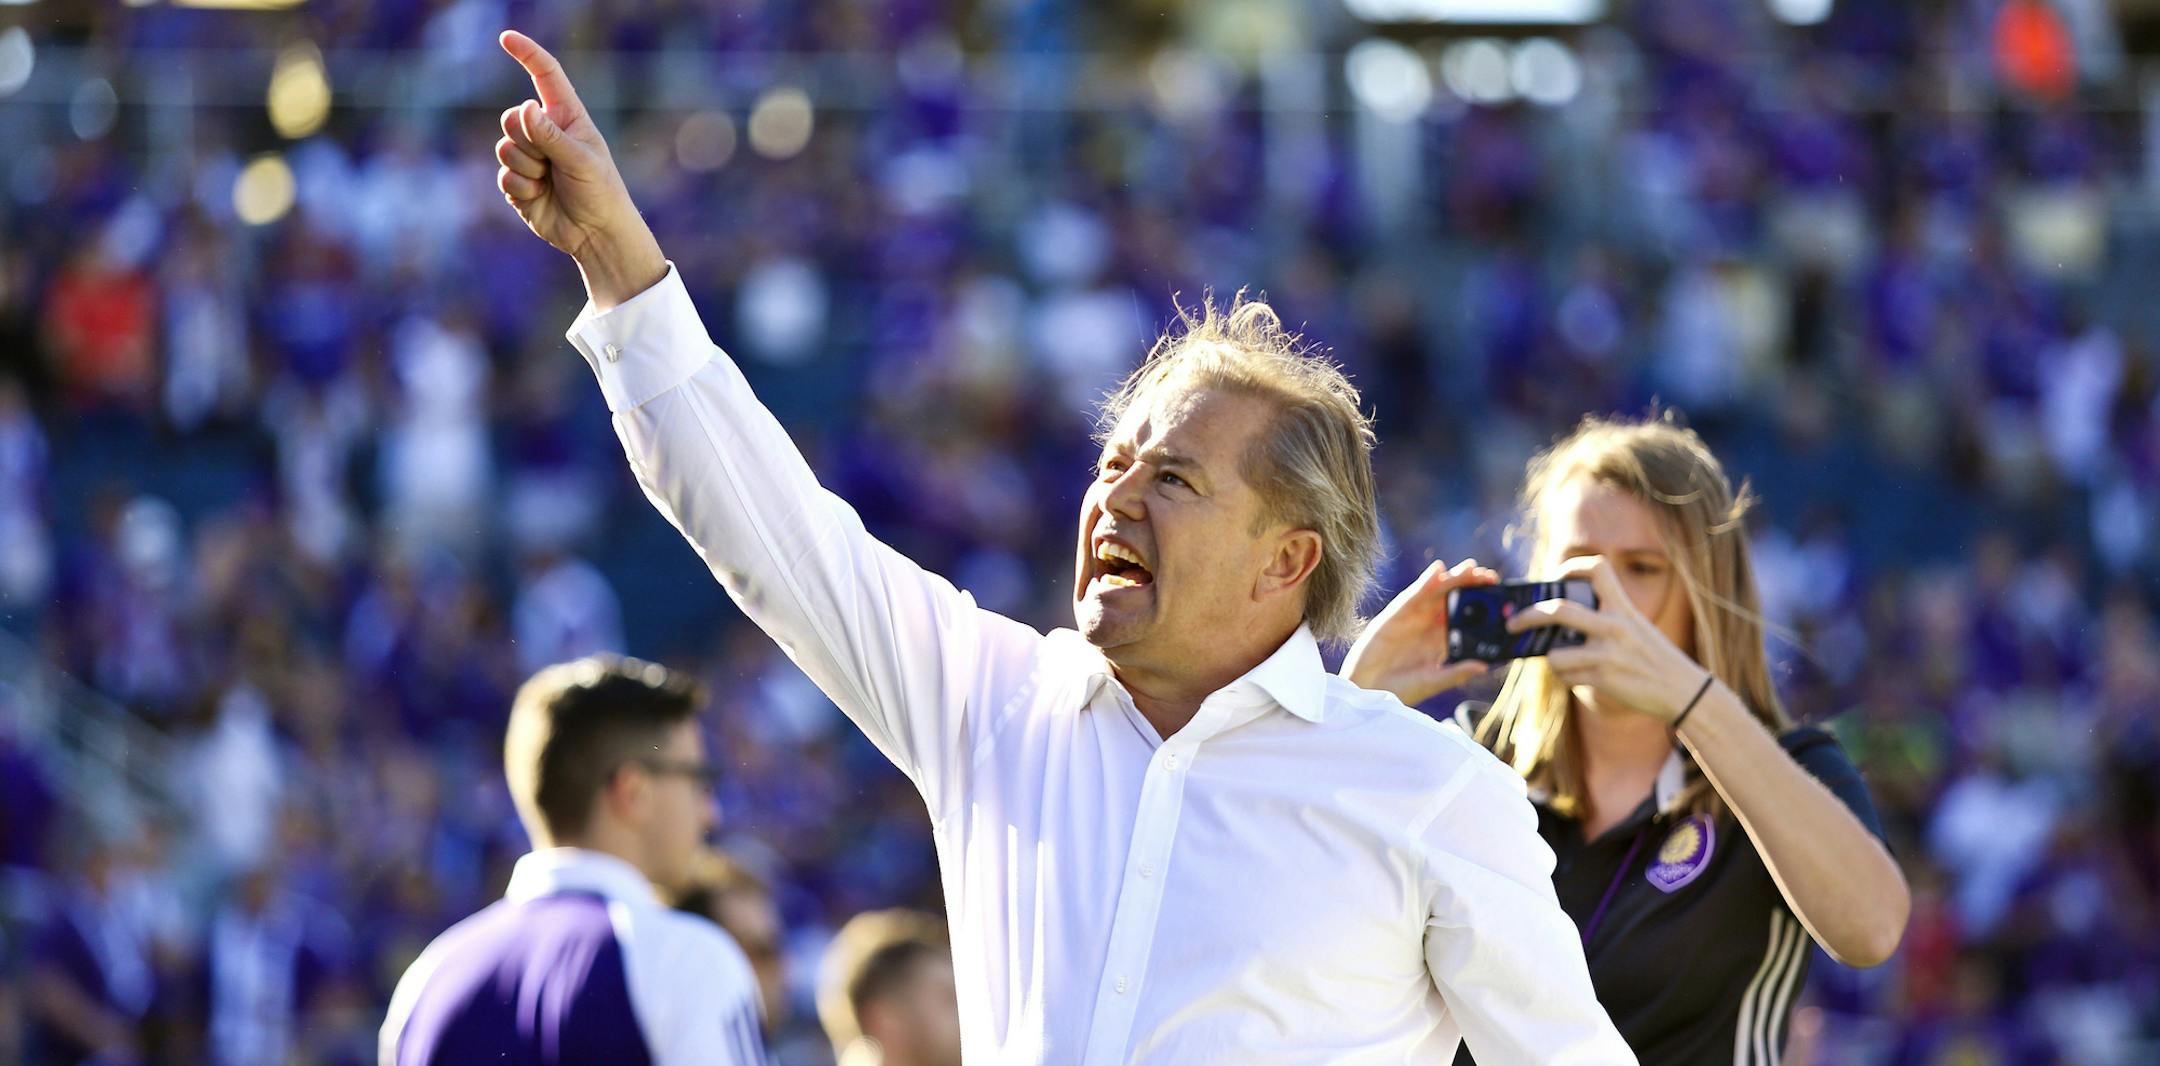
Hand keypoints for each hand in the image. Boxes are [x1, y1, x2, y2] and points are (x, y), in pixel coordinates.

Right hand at [495, 30, 665, 307]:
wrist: (595, 234)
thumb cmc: (600, 192)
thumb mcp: (582, 161)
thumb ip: (552, 136)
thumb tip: (525, 110)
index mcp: (567, 117)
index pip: (545, 76)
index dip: (527, 55)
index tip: (506, 38)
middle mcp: (545, 133)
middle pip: (511, 117)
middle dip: (525, 139)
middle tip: (550, 161)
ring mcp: (530, 158)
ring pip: (504, 148)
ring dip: (525, 167)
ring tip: (549, 181)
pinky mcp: (519, 183)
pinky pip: (503, 175)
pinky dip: (520, 188)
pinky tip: (540, 198)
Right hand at [1342, 559, 1496, 705]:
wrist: (1368, 691)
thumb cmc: (1400, 690)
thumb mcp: (1434, 681)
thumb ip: (1457, 671)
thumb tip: (1485, 666)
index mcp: (1441, 641)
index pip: (1465, 617)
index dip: (1480, 606)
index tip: (1499, 598)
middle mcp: (1429, 625)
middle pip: (1453, 599)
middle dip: (1470, 586)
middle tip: (1490, 576)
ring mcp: (1413, 618)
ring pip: (1437, 593)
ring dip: (1453, 578)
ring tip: (1471, 567)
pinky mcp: (1396, 615)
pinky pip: (1413, 595)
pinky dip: (1425, 582)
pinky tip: (1438, 571)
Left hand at [1505, 555, 1709, 721]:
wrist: (1684, 690)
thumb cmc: (1655, 658)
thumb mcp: (1636, 627)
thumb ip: (1605, 618)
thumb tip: (1556, 622)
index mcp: (1623, 607)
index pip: (1596, 569)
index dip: (1571, 567)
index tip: (1556, 576)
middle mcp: (1614, 626)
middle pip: (1558, 610)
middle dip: (1527, 616)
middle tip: (1513, 623)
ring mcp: (1608, 654)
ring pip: (1554, 654)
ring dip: (1551, 660)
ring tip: (1561, 661)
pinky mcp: (1604, 679)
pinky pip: (1567, 678)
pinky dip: (1566, 678)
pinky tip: (1579, 678)